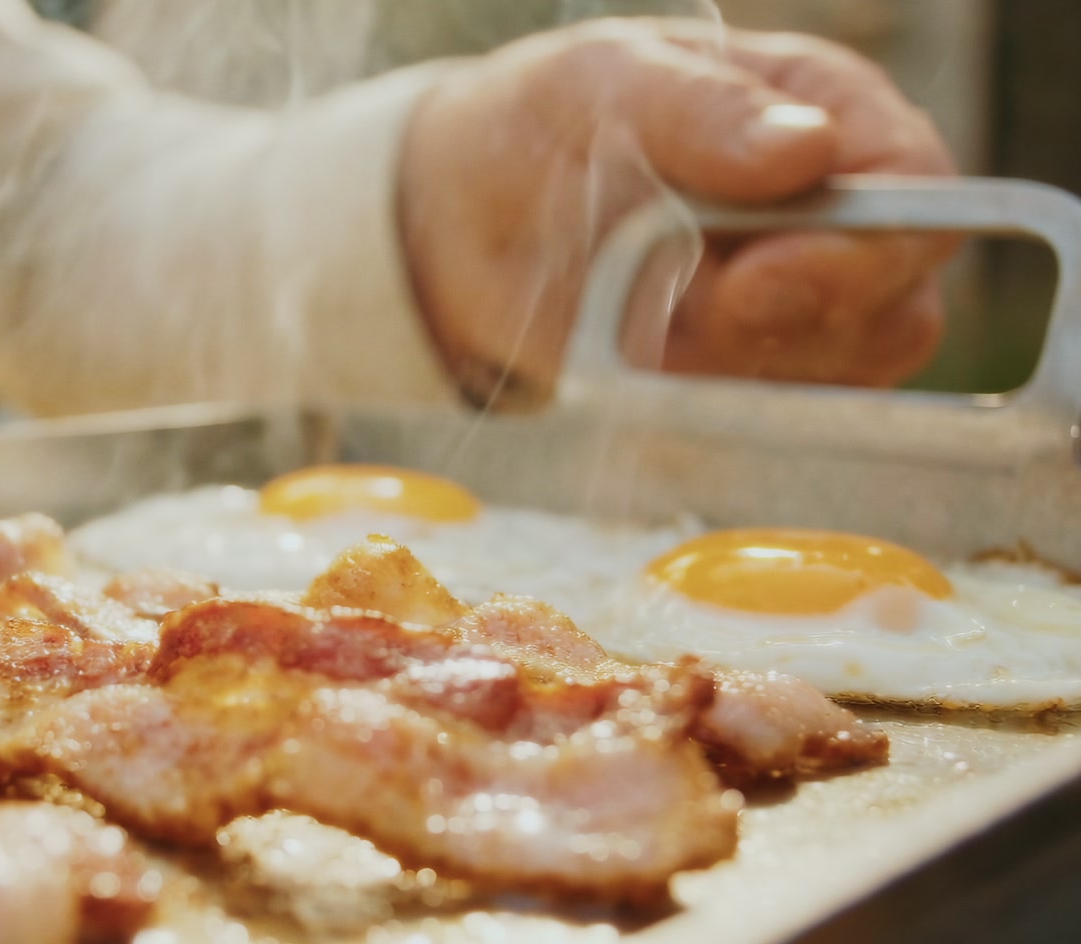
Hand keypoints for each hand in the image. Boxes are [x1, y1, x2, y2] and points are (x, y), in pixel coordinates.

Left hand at [396, 18, 956, 407]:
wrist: (466, 213)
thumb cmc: (552, 119)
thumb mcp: (609, 80)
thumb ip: (702, 110)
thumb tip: (806, 147)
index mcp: (832, 118)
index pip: (916, 192)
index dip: (865, 250)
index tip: (757, 278)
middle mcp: (836, 223)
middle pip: (895, 309)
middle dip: (795, 324)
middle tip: (696, 307)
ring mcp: (796, 314)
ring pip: (828, 381)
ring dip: (731, 368)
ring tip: (636, 311)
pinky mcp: (740, 382)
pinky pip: (750, 423)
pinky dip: (690, 404)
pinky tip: (629, 360)